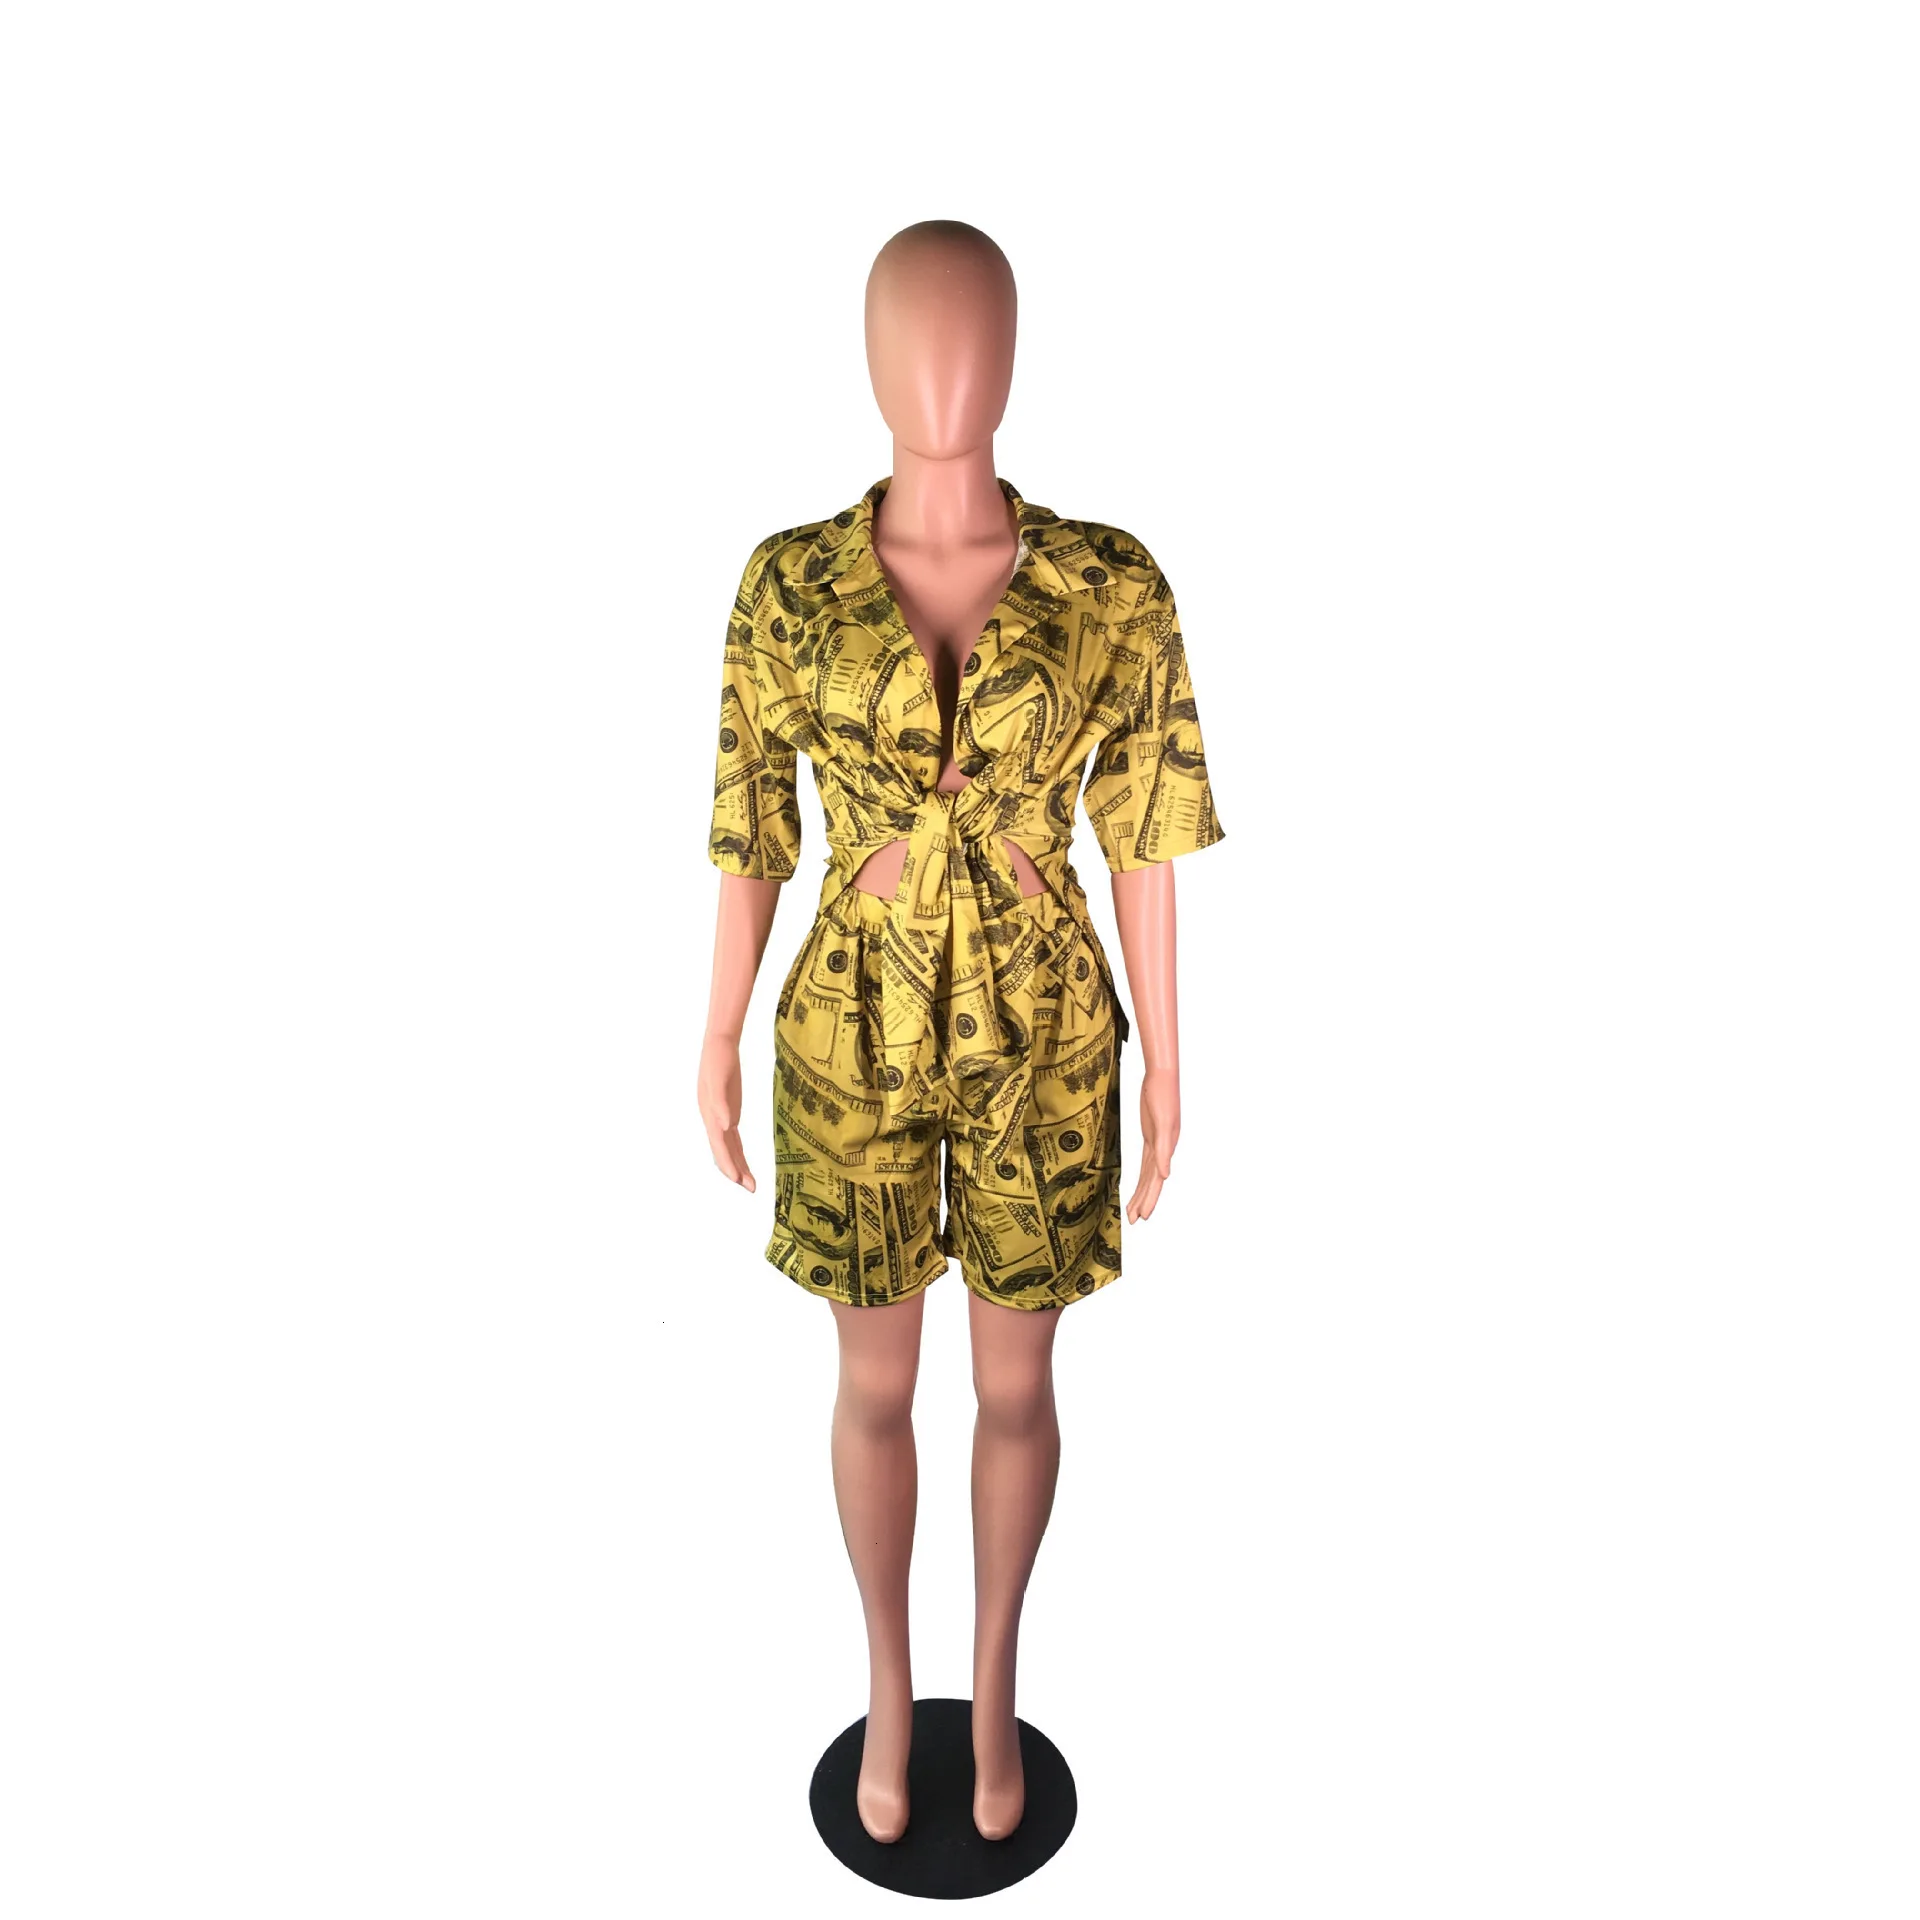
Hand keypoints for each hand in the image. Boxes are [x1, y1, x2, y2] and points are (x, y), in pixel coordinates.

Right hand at [697, 1032, 755, 1190]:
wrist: (719, 1045)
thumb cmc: (719, 1061)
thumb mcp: (720, 1079)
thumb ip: (721, 1103)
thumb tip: (725, 1126)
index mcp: (710, 1113)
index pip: (720, 1145)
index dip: (728, 1163)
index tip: (737, 1180)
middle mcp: (713, 1119)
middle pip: (724, 1150)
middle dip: (735, 1170)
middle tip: (751, 1188)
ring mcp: (720, 1116)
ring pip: (728, 1147)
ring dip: (738, 1165)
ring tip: (750, 1183)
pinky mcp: (728, 1112)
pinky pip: (732, 1138)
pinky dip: (737, 1152)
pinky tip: (743, 1162)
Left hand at [1125, 1064, 1180, 1222]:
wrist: (1161, 1076)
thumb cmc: (1162, 1096)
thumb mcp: (1161, 1123)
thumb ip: (1164, 1150)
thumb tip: (1165, 1175)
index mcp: (1165, 1149)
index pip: (1155, 1181)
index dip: (1149, 1199)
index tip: (1142, 1216)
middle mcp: (1163, 1149)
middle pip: (1151, 1181)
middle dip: (1143, 1200)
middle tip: (1133, 1220)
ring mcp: (1158, 1142)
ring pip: (1149, 1173)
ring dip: (1142, 1190)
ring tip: (1134, 1208)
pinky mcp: (1152, 1134)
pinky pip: (1148, 1160)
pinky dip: (1145, 1173)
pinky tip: (1143, 1182)